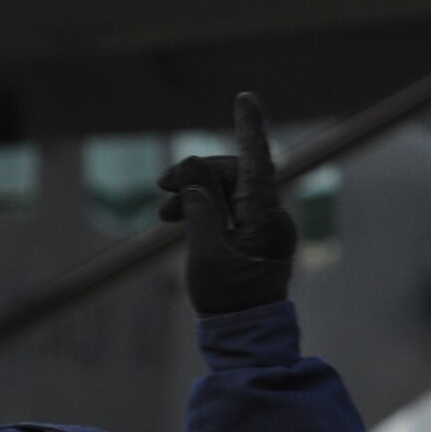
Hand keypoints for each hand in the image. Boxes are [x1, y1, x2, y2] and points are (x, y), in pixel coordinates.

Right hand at [156, 92, 297, 314]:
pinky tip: (176, 217)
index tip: (245, 98)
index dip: (250, 128)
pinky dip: (199, 208)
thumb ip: (199, 206)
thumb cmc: (227, 297)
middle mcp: (269, 215)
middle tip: (161, 187)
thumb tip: (192, 169)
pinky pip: (224, 207)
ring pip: (226, 190)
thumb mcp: (205, 251)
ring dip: (192, 194)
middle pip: (235, 173)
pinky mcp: (250, 236)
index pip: (257, 161)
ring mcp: (261, 226)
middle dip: (196, 174)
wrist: (243, 334)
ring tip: (162, 212)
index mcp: (265, 216)